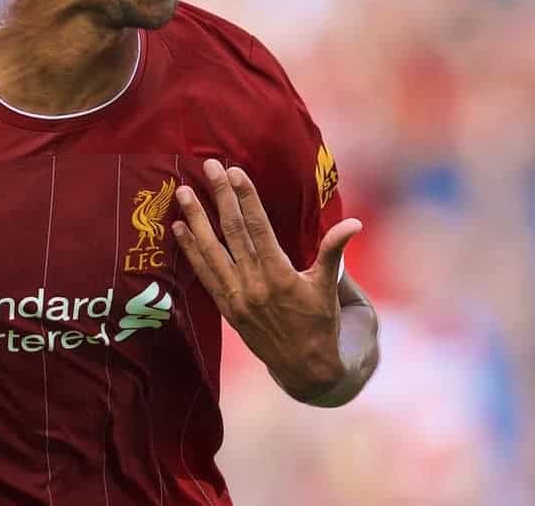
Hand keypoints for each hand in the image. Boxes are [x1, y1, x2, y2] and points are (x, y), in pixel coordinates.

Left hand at [173, 159, 362, 399]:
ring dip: (196, 220)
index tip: (234, 172)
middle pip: (232, 232)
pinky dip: (191, 250)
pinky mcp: (226, 308)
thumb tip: (354, 223)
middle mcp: (254, 285)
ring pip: (211, 251)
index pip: (258, 228)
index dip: (245, 198)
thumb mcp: (329, 287)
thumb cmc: (321, 323)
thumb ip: (334, 252)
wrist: (304, 369)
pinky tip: (179, 229)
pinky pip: (204, 274)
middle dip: (219, 197)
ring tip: (182, 193)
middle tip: (208, 166)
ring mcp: (236, 297)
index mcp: (281, 276)